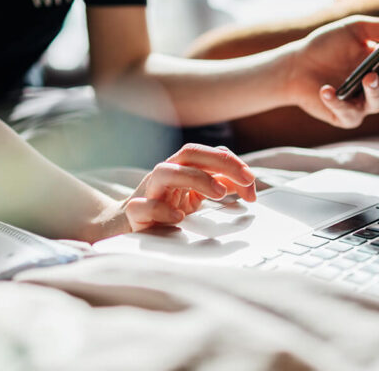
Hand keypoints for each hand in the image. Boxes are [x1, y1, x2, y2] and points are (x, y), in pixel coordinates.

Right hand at [123, 144, 256, 231]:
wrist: (127, 225)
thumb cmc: (165, 207)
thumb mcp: (195, 195)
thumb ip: (218, 186)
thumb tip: (247, 185)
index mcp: (180, 168)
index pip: (207, 153)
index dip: (231, 163)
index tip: (251, 180)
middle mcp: (164, 174)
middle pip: (189, 154)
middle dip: (221, 162)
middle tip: (246, 180)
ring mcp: (148, 191)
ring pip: (164, 172)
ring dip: (195, 178)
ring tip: (219, 193)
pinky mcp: (135, 212)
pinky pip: (143, 206)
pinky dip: (161, 209)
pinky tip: (179, 217)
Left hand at [286, 16, 378, 128]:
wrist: (296, 66)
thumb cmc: (326, 46)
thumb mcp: (354, 30)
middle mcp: (378, 84)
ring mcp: (363, 102)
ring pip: (378, 101)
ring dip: (375, 90)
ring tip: (368, 77)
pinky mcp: (345, 116)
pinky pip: (347, 113)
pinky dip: (336, 102)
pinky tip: (327, 90)